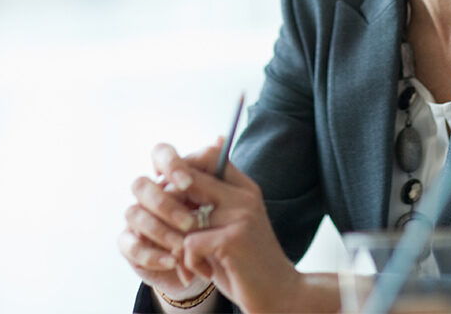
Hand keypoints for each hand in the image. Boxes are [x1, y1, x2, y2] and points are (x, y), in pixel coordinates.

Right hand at [118, 143, 208, 300]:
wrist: (206, 260)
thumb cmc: (212, 222)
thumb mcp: (220, 199)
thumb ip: (216, 171)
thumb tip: (220, 138)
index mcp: (170, 174)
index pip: (161, 154)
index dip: (171, 165)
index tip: (188, 182)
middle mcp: (149, 191)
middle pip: (141, 185)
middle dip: (165, 204)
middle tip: (189, 222)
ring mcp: (136, 216)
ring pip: (134, 214)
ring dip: (160, 230)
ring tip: (184, 245)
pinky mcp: (129, 243)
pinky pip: (130, 245)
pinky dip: (152, 254)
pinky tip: (173, 260)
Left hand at [161, 141, 303, 312]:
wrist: (280, 295)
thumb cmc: (246, 264)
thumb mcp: (230, 227)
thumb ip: (209, 203)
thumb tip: (175, 180)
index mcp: (245, 188)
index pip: (209, 155)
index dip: (182, 170)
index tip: (172, 197)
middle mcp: (244, 195)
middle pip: (189, 178)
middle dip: (169, 207)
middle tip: (173, 234)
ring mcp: (241, 215)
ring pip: (183, 217)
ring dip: (178, 244)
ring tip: (188, 262)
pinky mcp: (233, 239)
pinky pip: (188, 244)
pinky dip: (188, 264)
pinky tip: (202, 274)